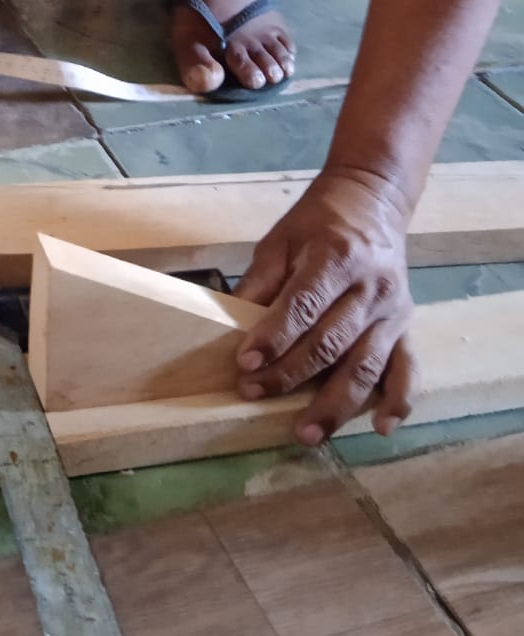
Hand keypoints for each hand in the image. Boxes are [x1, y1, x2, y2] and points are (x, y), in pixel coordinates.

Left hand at [233, 166, 416, 444]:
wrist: (373, 202)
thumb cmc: (318, 222)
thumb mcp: (281, 239)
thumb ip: (260, 281)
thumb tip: (228, 323)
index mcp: (335, 258)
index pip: (303, 305)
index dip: (273, 337)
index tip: (245, 363)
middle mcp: (370, 288)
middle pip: (330, 342)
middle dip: (291, 374)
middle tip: (255, 395)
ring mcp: (393, 312)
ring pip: (365, 365)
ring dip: (336, 404)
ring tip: (306, 433)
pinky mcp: (407, 327)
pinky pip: (408, 369)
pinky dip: (398, 400)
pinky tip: (381, 427)